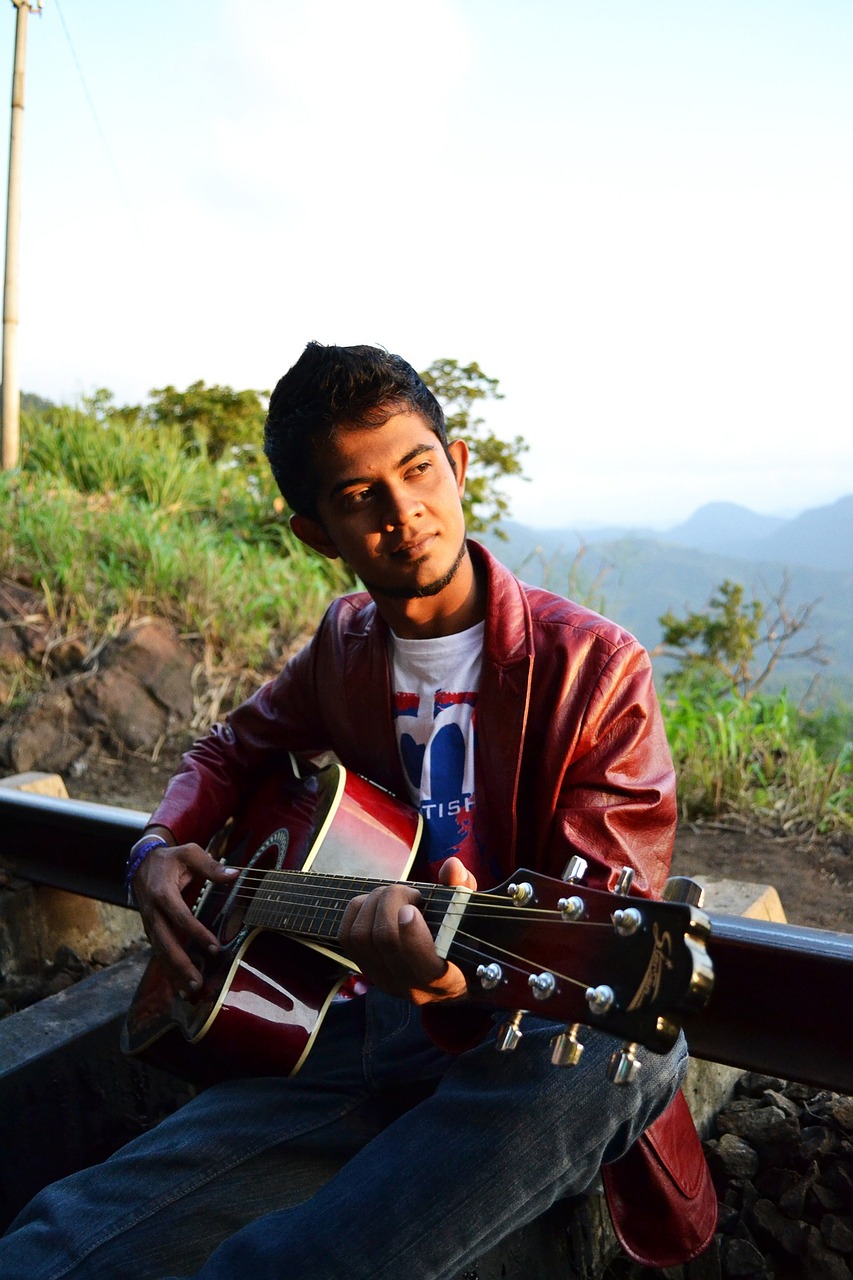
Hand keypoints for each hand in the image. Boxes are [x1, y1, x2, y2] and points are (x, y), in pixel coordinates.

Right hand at [131, 828, 237, 994]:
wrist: (141, 862)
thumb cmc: (171, 858)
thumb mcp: (190, 853)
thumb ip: (211, 866)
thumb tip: (235, 875)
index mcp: (162, 893)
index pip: (180, 917)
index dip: (197, 933)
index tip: (215, 948)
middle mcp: (152, 912)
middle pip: (165, 942)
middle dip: (180, 964)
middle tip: (197, 983)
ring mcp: (149, 923)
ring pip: (160, 952)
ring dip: (174, 973)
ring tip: (190, 993)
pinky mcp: (151, 930)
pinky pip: (159, 953)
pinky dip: (168, 971)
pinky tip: (179, 989)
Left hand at [337, 857, 476, 1004]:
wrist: (444, 975)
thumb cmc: (459, 939)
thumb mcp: (468, 916)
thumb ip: (463, 890)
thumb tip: (451, 866)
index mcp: (446, 979)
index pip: (423, 966)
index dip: (412, 935)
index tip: (412, 908)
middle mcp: (410, 986)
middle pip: (384, 940)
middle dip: (393, 900)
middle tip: (412, 893)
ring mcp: (383, 979)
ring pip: (361, 935)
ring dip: (375, 902)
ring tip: (395, 896)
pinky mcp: (364, 968)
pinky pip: (346, 935)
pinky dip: (358, 909)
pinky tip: (377, 903)